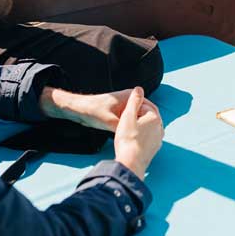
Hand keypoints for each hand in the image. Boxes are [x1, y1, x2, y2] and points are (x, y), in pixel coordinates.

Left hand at [42, 87, 156, 131]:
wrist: (78, 109)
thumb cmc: (92, 111)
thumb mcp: (109, 122)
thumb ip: (123, 128)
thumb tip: (135, 136)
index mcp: (129, 96)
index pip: (149, 106)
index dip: (153, 118)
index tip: (155, 130)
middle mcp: (129, 100)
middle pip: (145, 113)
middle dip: (147, 124)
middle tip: (152, 137)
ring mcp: (124, 107)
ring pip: (137, 118)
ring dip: (140, 127)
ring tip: (143, 139)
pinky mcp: (119, 114)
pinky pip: (130, 121)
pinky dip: (132, 128)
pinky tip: (133, 138)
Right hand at [114, 87, 163, 178]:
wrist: (130, 163)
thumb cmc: (127, 139)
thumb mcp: (128, 116)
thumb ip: (134, 101)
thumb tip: (139, 89)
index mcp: (155, 118)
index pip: (144, 106)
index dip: (132, 107)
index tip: (123, 111)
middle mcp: (160, 128)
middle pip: (147, 116)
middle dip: (137, 115)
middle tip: (125, 118)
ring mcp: (158, 139)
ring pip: (148, 127)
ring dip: (139, 126)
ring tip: (127, 129)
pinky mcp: (154, 149)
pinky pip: (147, 138)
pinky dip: (140, 136)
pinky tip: (131, 139)